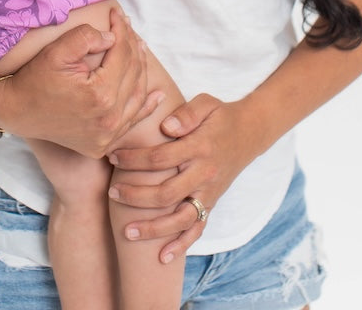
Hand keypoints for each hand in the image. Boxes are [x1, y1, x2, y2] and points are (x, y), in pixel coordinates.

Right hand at [0, 8, 163, 157]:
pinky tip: (157, 94)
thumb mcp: (57, 51)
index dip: (122, 31)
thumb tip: (113, 38)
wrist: (17, 111)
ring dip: (141, 70)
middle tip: (127, 27)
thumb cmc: (35, 78)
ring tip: (138, 48)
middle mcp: (110, 119)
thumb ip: (87, 37)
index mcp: (101, 95)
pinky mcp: (103, 144)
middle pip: (133, 74)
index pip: (122, 55)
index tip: (118, 14)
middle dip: (132, 46)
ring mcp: (108, 135)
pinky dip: (146, 106)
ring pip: (137, 96)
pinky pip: (132, 121)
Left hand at [108, 93, 256, 260]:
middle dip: (136, 196)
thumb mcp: (206, 104)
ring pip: (180, 219)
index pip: (160, 158)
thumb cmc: (220, 116)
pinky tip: (163, 257)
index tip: (113, 157)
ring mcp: (209, 193)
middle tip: (112, 193)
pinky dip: (181, 245)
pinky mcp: (212, 203)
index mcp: (199, 147)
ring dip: (154, 229)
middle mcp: (205, 174)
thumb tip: (166, 126)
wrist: (249, 133)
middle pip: (166, 193)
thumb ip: (187, 113)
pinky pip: (198, 229)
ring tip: (128, 232)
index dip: (134, 159)